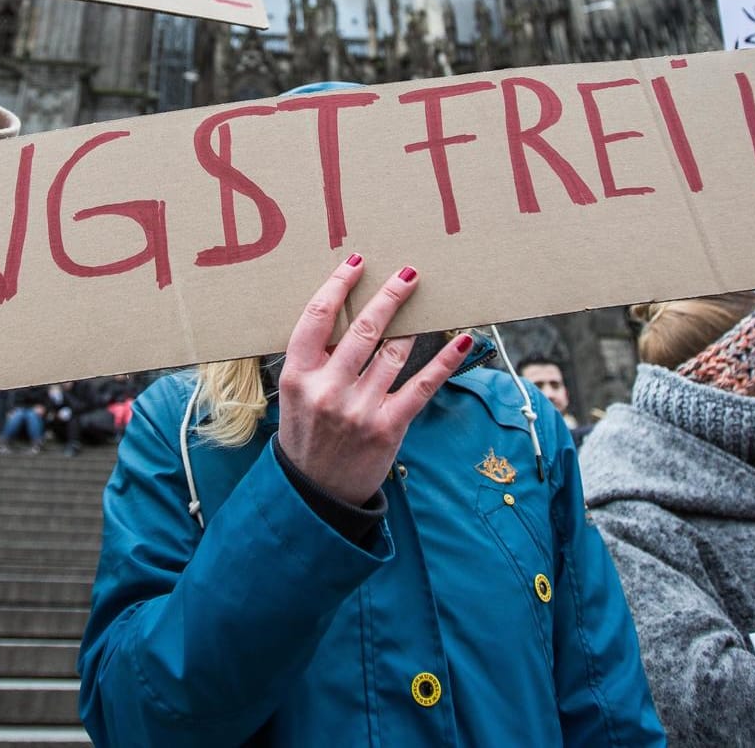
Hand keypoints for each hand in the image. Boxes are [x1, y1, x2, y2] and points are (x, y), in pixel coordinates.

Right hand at [276, 255, 474, 504]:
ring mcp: (358, 409)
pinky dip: (444, 361)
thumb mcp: (295, 394)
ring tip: (427, 303)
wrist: (316, 491)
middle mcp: (327, 389)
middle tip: (408, 274)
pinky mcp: (388, 427)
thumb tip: (349, 313)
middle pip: (363, 328)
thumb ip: (316, 359)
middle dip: (389, 295)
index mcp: (296, 375)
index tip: (357, 262)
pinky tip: (459, 340)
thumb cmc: (306, 434)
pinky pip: (422, 386)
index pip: (316, 317)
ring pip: (394, 352)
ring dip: (414, 323)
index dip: (338, 284)